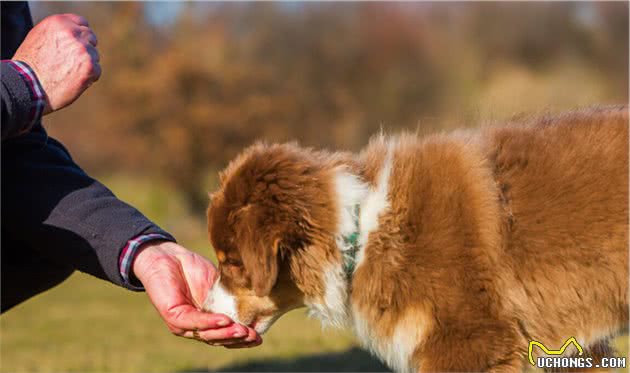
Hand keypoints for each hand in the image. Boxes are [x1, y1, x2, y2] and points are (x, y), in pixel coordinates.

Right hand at [12, 14, 100, 114]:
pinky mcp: (90, 66)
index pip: (82, 23)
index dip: (80, 35)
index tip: (76, 44)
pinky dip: (89, 77)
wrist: (28, 86)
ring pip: (94, 55)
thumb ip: (59, 31)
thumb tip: (75, 30)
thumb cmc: (31, 64)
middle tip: (70, 62)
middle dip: (84, 49)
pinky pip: (97, 70)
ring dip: (86, 64)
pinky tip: (73, 81)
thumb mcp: (39, 37)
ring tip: (67, 73)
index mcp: (59, 22)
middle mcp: (73, 33)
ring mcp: (83, 50)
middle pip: (90, 38)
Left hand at [132, 240, 261, 347]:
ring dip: (226, 334)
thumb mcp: (217, 286)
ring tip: (243, 331)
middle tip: (255, 336)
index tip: (259, 337)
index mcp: (206, 322)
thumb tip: (255, 305)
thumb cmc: (191, 269)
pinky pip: (194, 322)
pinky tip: (225, 320)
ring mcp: (182, 325)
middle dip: (238, 340)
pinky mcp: (173, 316)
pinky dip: (210, 322)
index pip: (225, 336)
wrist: (167, 255)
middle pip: (218, 340)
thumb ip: (230, 298)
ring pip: (207, 335)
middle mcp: (194, 328)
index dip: (242, 339)